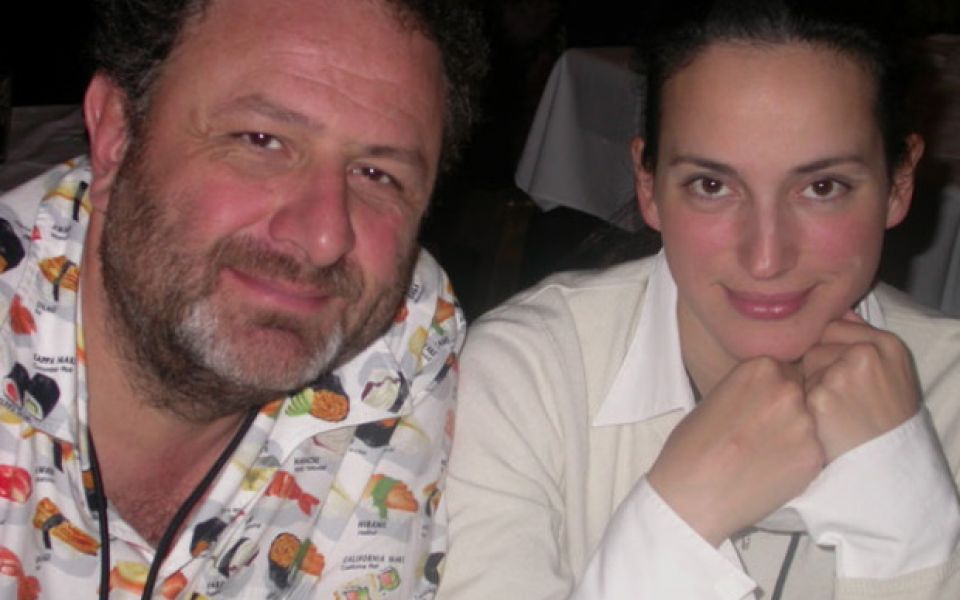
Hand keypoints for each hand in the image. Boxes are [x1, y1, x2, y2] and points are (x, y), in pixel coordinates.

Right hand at [647, 357, 823, 545]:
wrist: (691, 494)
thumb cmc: (691, 448)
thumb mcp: (715, 398)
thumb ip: (749, 391)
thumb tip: (765, 397)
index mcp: (759, 369)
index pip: (783, 372)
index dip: (771, 393)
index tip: (758, 409)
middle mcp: (786, 391)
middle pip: (800, 395)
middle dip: (785, 412)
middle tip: (761, 434)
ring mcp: (803, 424)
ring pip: (809, 425)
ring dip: (793, 437)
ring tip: (763, 456)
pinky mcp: (813, 457)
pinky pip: (812, 454)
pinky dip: (796, 463)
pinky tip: (770, 471)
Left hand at [802, 311, 919, 461]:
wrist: (885, 461)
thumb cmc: (884, 415)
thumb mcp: (889, 370)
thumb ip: (863, 336)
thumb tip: (839, 310)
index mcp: (887, 343)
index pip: (833, 327)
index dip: (829, 351)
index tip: (839, 373)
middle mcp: (865, 353)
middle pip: (816, 346)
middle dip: (817, 368)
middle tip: (838, 396)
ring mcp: (841, 374)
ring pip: (804, 367)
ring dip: (808, 385)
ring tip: (832, 409)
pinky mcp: (820, 397)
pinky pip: (796, 389)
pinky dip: (802, 404)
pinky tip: (821, 419)